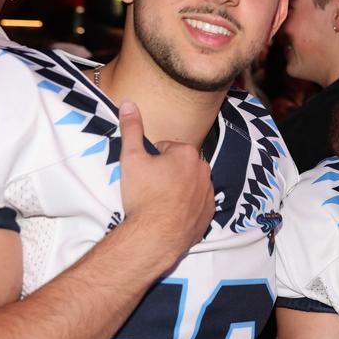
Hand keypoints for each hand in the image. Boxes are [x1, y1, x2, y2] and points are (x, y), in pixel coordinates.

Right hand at [117, 101, 214, 260]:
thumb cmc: (143, 195)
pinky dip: (185, 207)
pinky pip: (196, 204)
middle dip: (165, 173)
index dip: (150, 161)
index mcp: (187, 153)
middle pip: (178, 166)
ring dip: (176, 189)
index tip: (144, 175)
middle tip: (149, 189)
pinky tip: (171, 215)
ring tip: (159, 203)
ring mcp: (209, 193)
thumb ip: (131, 129)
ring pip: (188, 184)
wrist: (156, 235)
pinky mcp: (209, 213)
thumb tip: (128, 103)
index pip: (164, 149)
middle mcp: (204, 170)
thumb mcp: (131, 158)